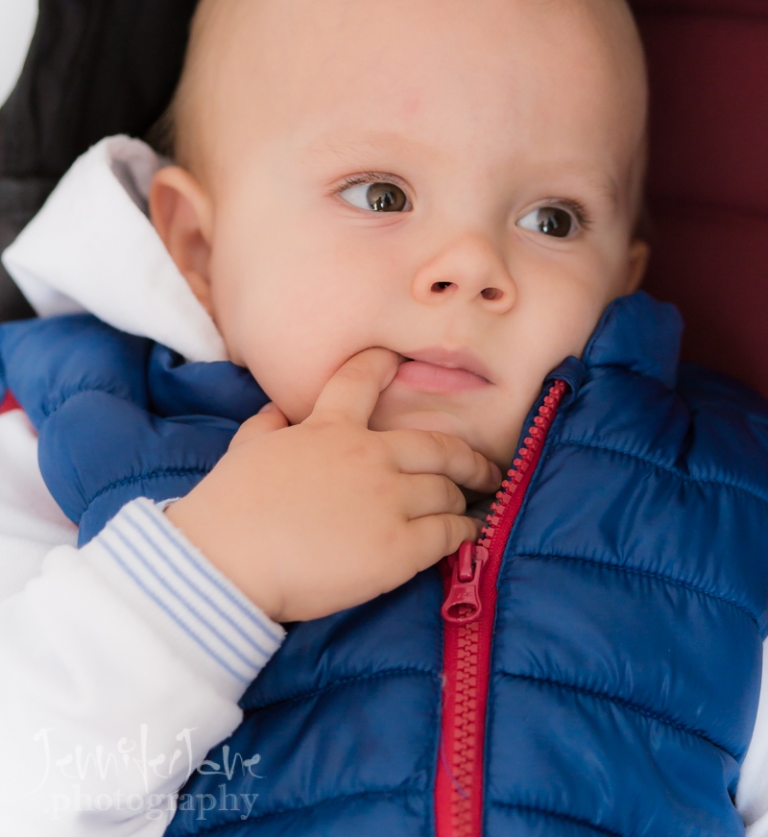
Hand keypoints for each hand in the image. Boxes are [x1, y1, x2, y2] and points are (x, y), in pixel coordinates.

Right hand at [166, 348, 500, 621]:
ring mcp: (388, 501)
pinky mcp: (398, 549)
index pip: (363, 380)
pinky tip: (467, 535)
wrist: (227, 560)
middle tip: (485, 466)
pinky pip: (448, 533)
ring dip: (463, 498)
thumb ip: (267, 426)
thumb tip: (275, 412)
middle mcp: (368, 456)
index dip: (385, 365)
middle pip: (437, 446)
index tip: (399, 363)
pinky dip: (463, 532)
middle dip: (468, 456)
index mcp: (329, 428)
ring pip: (446, 490)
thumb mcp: (246, 449)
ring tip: (472, 506)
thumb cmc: (229, 506)